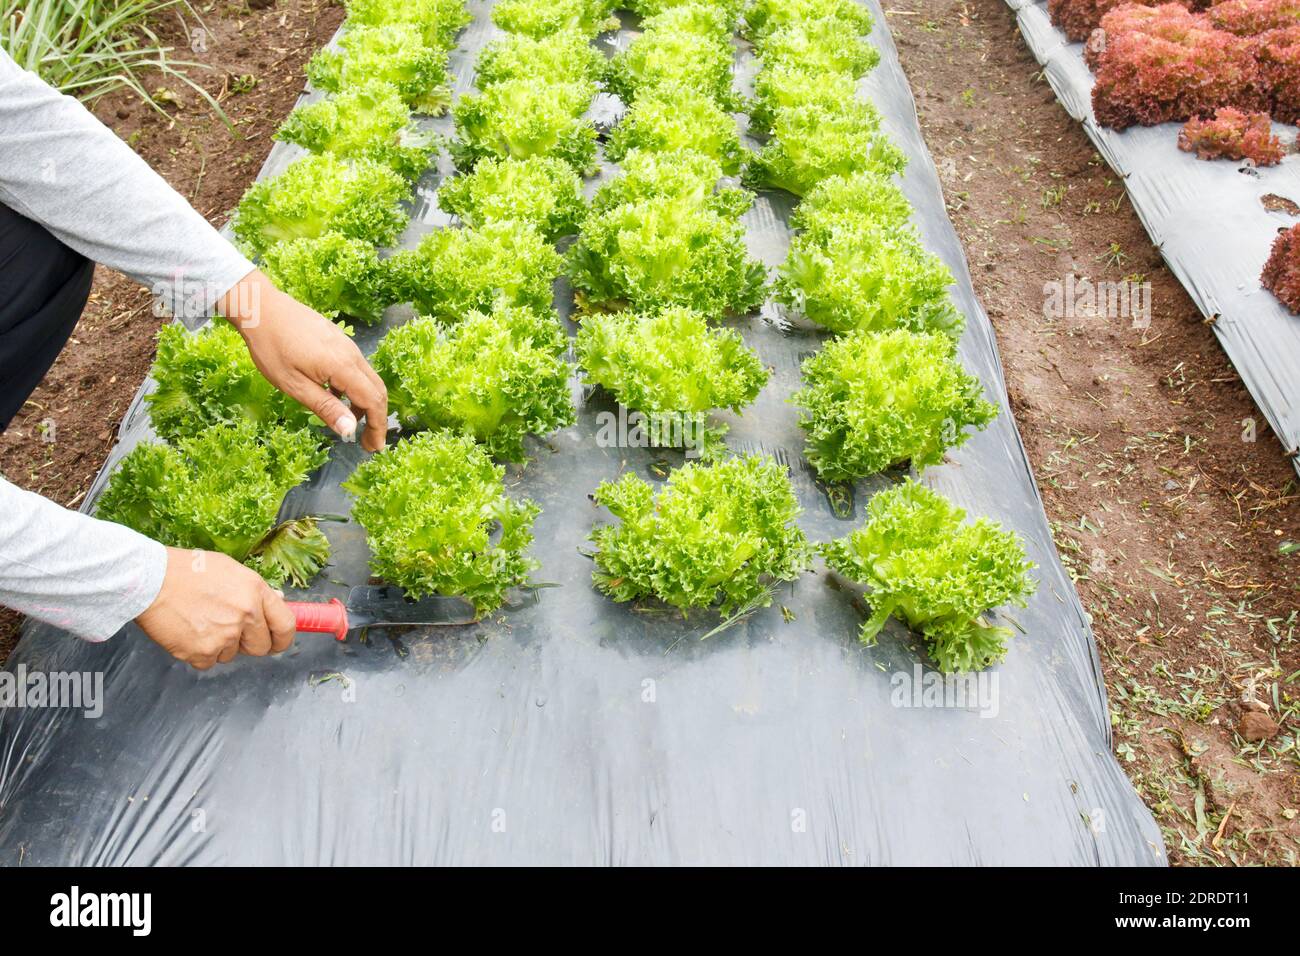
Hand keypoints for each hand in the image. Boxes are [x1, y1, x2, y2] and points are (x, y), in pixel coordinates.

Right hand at [136, 547, 296, 669]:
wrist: (150, 580)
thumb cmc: (188, 571)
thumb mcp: (231, 570)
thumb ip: (255, 591)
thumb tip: (276, 604)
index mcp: (255, 593)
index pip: (286, 626)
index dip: (282, 638)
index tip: (277, 641)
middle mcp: (244, 616)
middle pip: (261, 647)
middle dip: (249, 643)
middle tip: (231, 630)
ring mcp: (223, 636)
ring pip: (232, 654)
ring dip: (221, 645)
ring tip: (201, 621)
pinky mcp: (201, 652)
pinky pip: (209, 662)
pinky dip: (200, 652)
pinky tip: (189, 632)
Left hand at [218, 268, 388, 451]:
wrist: (262, 308)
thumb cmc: (272, 347)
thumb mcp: (294, 385)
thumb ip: (325, 408)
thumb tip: (349, 431)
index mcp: (343, 366)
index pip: (373, 401)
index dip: (378, 426)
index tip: (374, 447)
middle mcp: (351, 353)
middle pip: (377, 390)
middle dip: (376, 418)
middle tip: (367, 441)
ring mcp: (346, 344)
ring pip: (367, 378)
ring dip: (365, 403)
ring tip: (348, 422)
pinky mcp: (338, 340)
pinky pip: (356, 368)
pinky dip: (355, 388)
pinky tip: (335, 397)